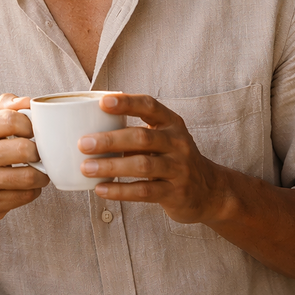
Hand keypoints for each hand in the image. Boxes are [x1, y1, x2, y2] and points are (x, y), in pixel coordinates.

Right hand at [0, 93, 49, 228]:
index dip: (31, 126)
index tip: (34, 132)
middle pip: (25, 149)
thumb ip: (4, 107)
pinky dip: (33, 190)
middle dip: (39, 152)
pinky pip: (26, 195)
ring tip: (39, 171)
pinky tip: (27, 186)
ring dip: (42, 174)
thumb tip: (29, 101)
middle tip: (38, 154)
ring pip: (29, 176)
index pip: (13, 119)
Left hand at [78, 94, 228, 224]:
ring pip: (142, 165)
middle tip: (83, 143)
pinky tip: (100, 189)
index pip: (149, 106)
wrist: (210, 192)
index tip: (102, 102)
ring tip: (86, 168)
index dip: (126, 103)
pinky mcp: (176, 193)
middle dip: (110, 140)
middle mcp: (178, 143)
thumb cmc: (173, 159)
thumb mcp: (164, 139)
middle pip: (142, 137)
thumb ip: (136, 132)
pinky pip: (144, 191)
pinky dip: (120, 191)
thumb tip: (89, 129)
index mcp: (172, 123)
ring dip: (111, 166)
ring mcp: (179, 168)